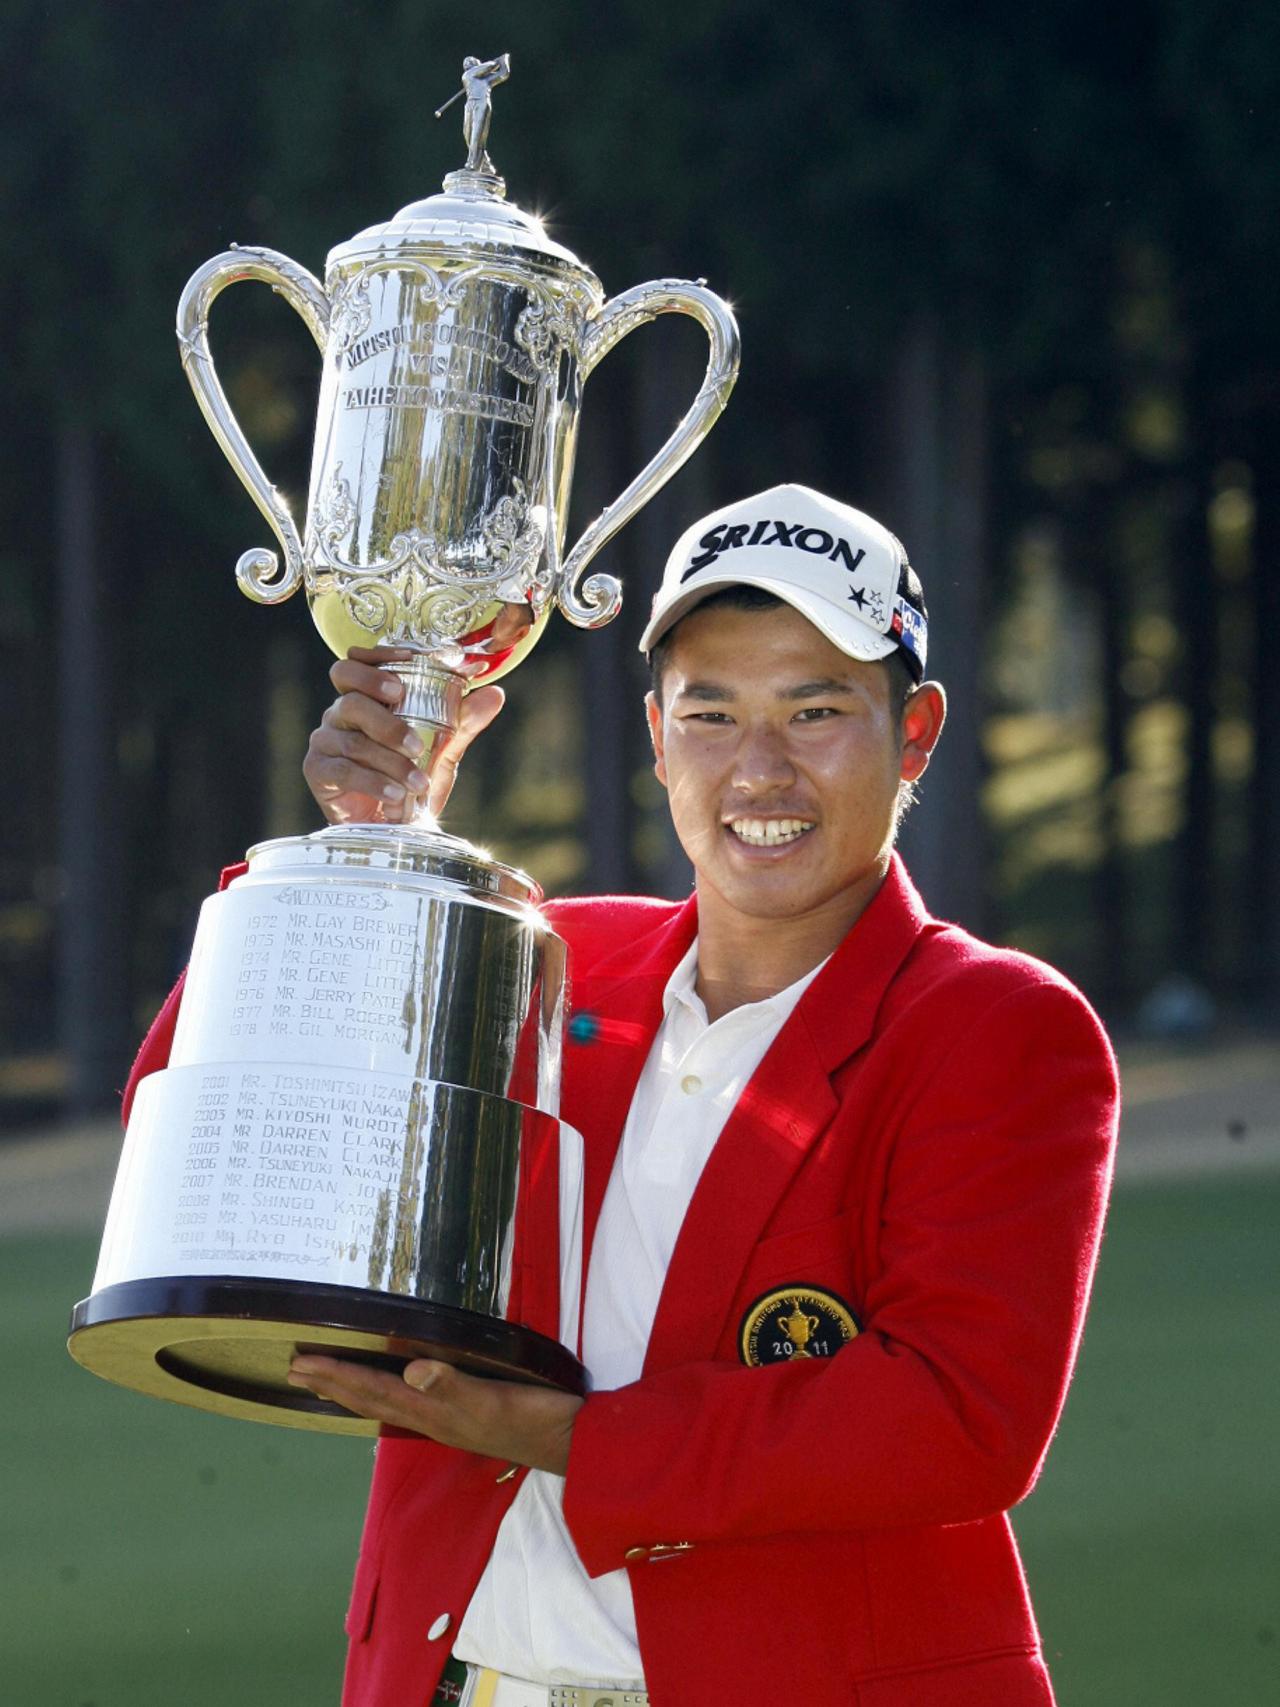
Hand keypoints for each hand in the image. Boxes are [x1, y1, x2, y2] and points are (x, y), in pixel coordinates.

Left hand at [286, 1354, 581, 1474]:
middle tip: (294, 1369)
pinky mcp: (462, 1417)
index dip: (336, 1375)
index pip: (374, 1389)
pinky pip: (407, 1405)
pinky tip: (387, 1392)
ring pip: (385, 1404)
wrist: (569, 1443)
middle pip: (371, 1400)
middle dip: (332, 1384)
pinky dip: (383, 1395)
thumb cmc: (534, 1416)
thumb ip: (454, 1385)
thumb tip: (411, 1370)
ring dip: (351, 1391)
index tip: (301, 1362)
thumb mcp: (495, 1398)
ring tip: (323, 1381)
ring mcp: (446, 1421)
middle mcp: (433, 1418)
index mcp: (434, 1410)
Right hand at [303, 645, 504, 824]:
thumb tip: (495, 693)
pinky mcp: (318, 772)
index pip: (356, 664)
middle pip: (350, 696)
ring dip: (392, 761)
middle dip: (385, 715)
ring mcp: (325, 742)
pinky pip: (343, 770)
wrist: (395, 831)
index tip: (404, 670)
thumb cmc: (412, 782)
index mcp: (365, 699)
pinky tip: (397, 795)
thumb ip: (464, 721)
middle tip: (413, 736)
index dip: (375, 660)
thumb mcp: (443, 750)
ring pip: (354, 740)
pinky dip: (374, 783)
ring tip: (419, 781)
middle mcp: (340, 714)